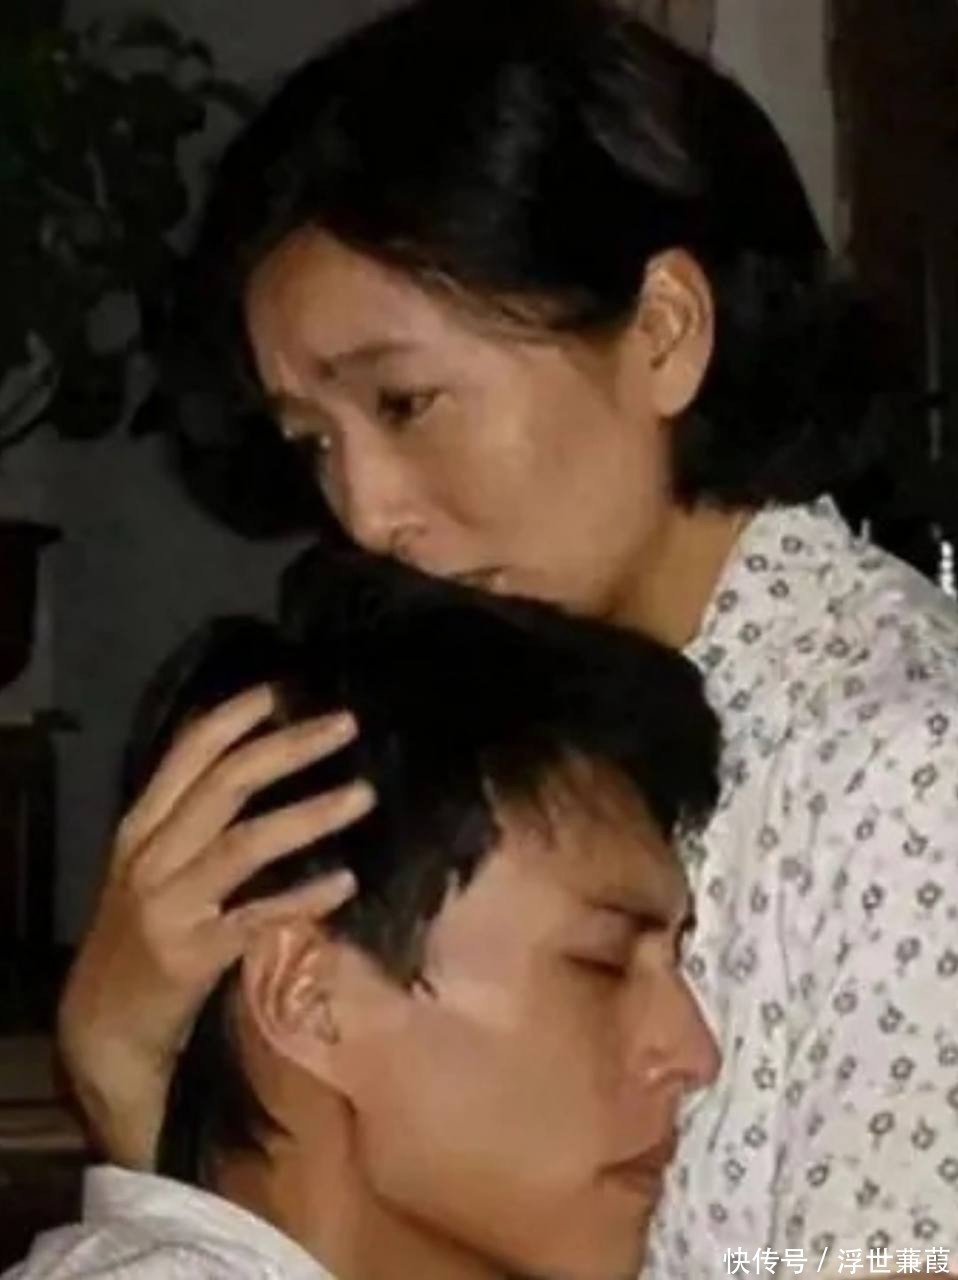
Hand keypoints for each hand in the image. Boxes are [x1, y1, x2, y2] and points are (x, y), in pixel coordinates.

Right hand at [57, 685, 373, 1168]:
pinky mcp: (193, 956)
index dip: (233, 718)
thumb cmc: (141, 934)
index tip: (281, 691)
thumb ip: (190, 818)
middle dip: (289, 749)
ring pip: (245, 844)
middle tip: (346, 725)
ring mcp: (171, 906)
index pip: (186, 756)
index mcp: (141, 828)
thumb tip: (251, 757)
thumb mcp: (150, 866)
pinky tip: (345, 883)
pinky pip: (257, 918)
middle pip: (227, 786)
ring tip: (363, 796)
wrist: (103, 1025)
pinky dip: (303, 898)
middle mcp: (152, 857)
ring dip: (309, 814)